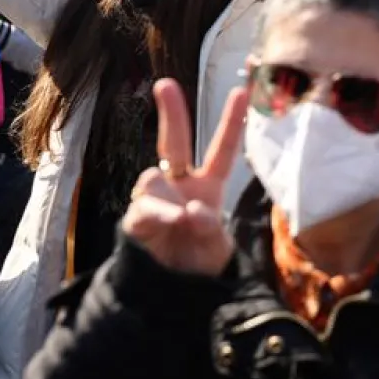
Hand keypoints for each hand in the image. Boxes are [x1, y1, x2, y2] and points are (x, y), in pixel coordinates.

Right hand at [122, 79, 246, 275]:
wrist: (173, 293)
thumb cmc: (200, 263)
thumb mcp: (217, 250)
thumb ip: (210, 231)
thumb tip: (194, 211)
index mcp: (207, 187)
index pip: (221, 150)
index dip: (231, 122)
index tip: (241, 91)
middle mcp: (180, 186)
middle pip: (174, 143)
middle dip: (172, 114)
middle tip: (165, 85)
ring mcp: (157, 200)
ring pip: (153, 178)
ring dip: (167, 197)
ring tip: (181, 220)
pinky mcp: (137, 219)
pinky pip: (142, 208)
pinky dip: (156, 213)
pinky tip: (170, 222)